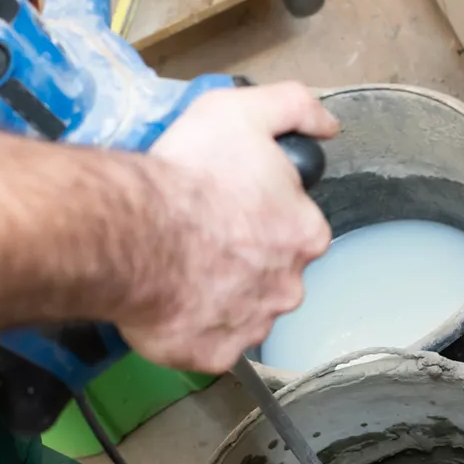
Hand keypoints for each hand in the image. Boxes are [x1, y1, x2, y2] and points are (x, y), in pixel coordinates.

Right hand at [118, 83, 338, 372]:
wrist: (134, 233)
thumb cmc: (188, 175)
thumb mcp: (243, 110)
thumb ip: (295, 108)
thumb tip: (329, 127)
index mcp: (305, 233)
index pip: (295, 229)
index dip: (259, 216)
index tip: (226, 207)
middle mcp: (289, 286)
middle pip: (271, 274)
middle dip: (242, 261)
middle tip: (198, 239)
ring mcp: (252, 325)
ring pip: (241, 312)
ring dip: (218, 297)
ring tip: (178, 272)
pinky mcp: (215, 355)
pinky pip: (209, 345)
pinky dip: (192, 330)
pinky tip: (170, 304)